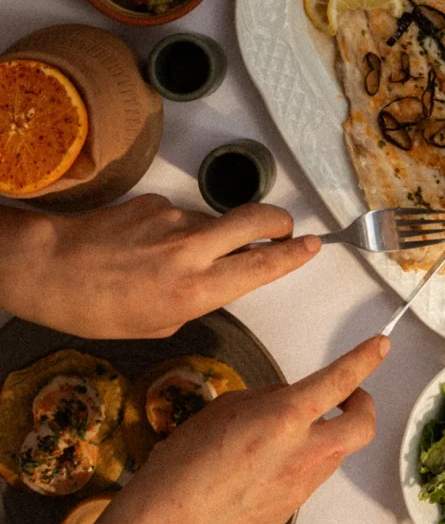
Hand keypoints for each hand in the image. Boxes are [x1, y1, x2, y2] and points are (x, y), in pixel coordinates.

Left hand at [3, 194, 320, 338]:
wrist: (50, 267)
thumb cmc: (98, 309)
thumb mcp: (158, 323)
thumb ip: (197, 299)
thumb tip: (217, 278)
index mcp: (194, 290)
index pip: (260, 266)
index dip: (293, 255)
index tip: (313, 245)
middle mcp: (191, 250)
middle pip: (256, 219)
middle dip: (279, 221)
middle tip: (284, 229)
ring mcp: (173, 219)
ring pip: (214, 221)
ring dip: (212, 234)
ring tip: (174, 259)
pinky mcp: (156, 200)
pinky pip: (181, 214)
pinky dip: (176, 229)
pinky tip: (147, 247)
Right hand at [60, 336, 388, 523]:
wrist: (169, 523)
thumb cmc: (185, 463)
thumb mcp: (228, 407)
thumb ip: (269, 397)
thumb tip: (288, 396)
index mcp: (284, 419)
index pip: (339, 381)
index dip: (364, 359)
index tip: (378, 346)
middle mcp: (301, 455)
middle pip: (362, 426)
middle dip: (362, 405)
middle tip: (347, 395)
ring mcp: (299, 487)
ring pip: (336, 453)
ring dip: (327, 434)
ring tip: (290, 431)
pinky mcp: (291, 509)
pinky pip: (310, 477)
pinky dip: (302, 461)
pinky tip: (269, 462)